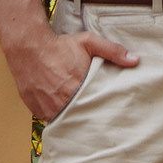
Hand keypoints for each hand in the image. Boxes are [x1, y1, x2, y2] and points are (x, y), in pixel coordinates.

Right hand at [9, 26, 137, 120]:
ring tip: (78, 112)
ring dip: (70, 116)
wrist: (27, 46)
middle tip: (94, 116)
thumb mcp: (89, 43)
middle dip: (87, 115)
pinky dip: (55, 114)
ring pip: (63, 119)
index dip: (101, 111)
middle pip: (79, 116)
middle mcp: (61, 101)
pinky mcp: (35, 108)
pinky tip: (60, 107)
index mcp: (77, 88)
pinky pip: (49, 118)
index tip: (106, 112)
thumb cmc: (59, 45)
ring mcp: (46, 107)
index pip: (94, 109)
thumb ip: (113, 52)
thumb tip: (135, 60)